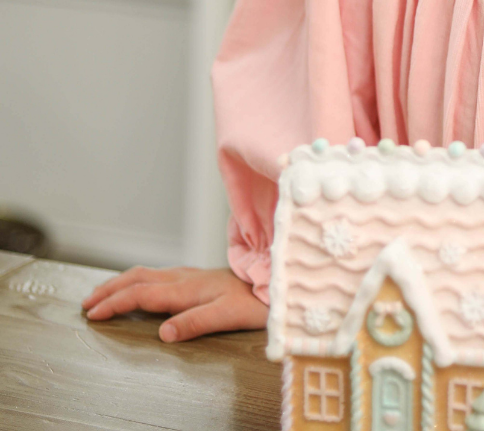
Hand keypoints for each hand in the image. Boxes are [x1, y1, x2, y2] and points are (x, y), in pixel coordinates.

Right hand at [82, 266, 267, 342]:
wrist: (275, 281)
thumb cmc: (254, 301)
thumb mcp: (227, 315)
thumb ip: (195, 322)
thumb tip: (163, 332)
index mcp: (186, 288)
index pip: (141, 294)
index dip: (115, 303)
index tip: (93, 314)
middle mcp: (185, 277)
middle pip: (138, 278)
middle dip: (109, 289)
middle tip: (86, 303)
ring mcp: (190, 274)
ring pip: (146, 274)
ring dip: (121, 282)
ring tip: (102, 293)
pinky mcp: (197, 276)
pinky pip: (158, 274)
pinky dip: (137, 280)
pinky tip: (138, 286)